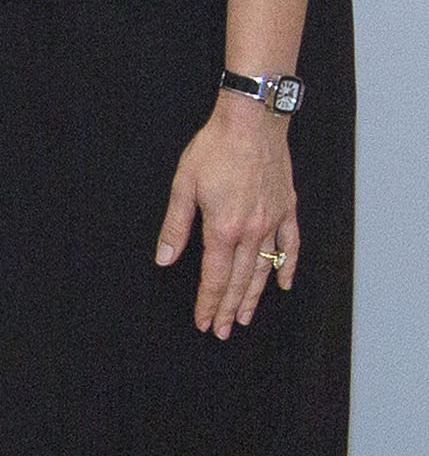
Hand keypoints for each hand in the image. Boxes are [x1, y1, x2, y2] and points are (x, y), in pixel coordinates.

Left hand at [154, 97, 300, 332]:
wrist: (251, 123)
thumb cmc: (214, 150)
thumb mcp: (183, 186)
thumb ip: (176, 227)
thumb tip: (165, 259)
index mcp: (223, 228)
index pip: (215, 277)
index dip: (208, 302)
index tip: (203, 322)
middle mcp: (252, 232)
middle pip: (240, 281)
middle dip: (229, 308)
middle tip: (222, 332)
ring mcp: (273, 223)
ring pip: (264, 270)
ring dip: (255, 297)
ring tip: (246, 319)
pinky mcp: (287, 211)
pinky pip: (291, 247)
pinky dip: (287, 268)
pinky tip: (284, 285)